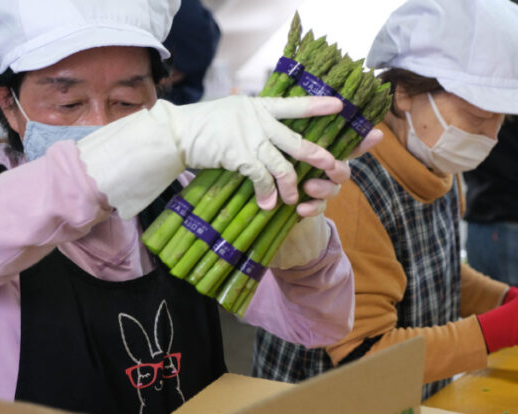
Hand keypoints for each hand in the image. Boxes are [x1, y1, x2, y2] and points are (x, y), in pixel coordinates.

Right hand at [76, 95, 358, 218]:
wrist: (176, 133)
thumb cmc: (204, 126)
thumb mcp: (231, 113)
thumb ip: (252, 118)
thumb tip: (267, 126)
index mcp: (259, 106)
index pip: (294, 105)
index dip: (318, 106)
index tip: (340, 107)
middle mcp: (258, 119)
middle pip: (298, 140)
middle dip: (319, 157)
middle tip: (334, 167)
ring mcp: (249, 137)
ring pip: (283, 164)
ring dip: (291, 185)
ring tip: (294, 199)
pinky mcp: (238, 155)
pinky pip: (261, 178)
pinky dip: (266, 193)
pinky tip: (267, 205)